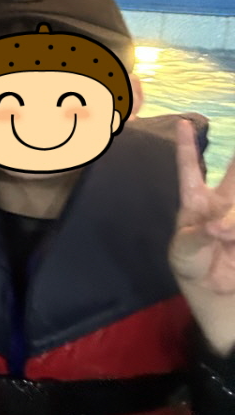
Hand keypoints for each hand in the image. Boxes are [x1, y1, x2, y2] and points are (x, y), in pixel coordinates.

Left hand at [169, 119, 234, 355]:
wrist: (213, 291)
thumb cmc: (191, 264)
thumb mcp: (184, 252)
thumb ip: (198, 237)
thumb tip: (218, 226)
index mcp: (196, 202)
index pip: (190, 169)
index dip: (187, 147)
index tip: (184, 123)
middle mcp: (221, 203)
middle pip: (233, 173)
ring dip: (233, 211)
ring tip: (223, 235)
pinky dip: (233, 232)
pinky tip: (227, 240)